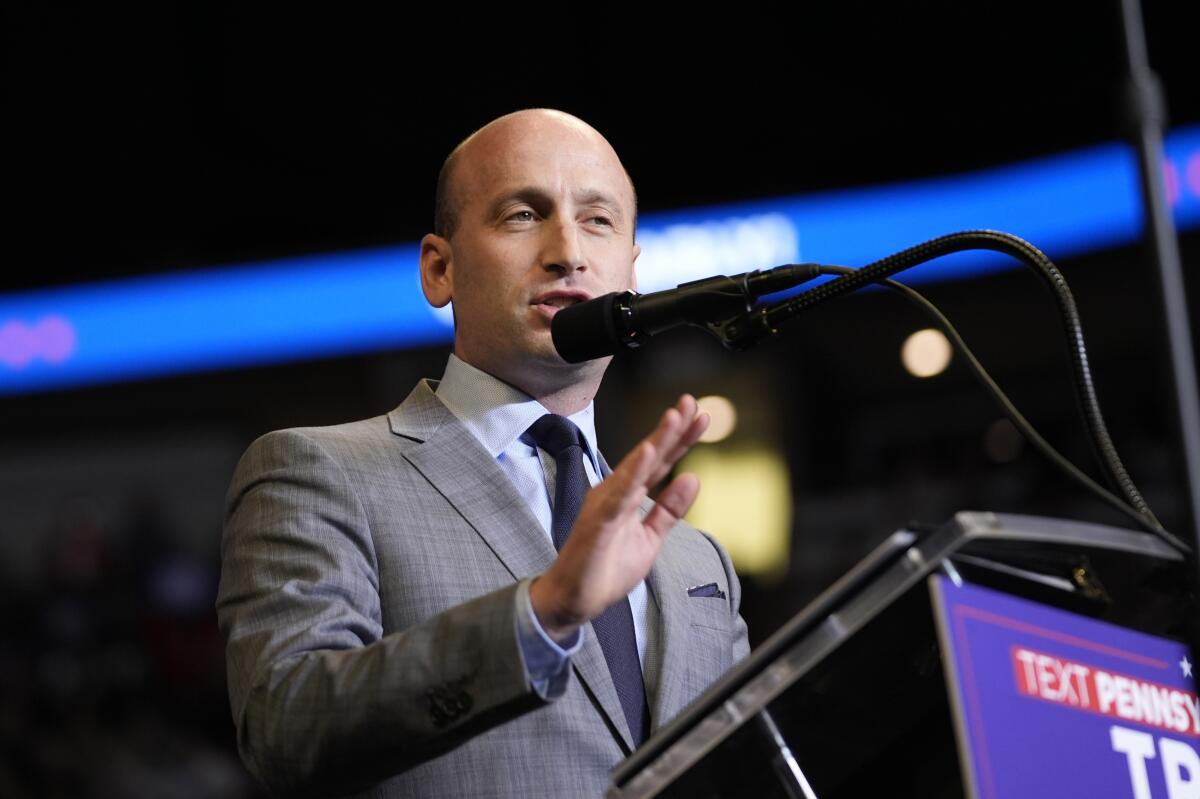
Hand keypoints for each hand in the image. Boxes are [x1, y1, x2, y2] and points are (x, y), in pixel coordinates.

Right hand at [529, 394, 708, 640]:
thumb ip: (669, 510)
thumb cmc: (605, 569)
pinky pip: (619, 494)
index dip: (681, 439)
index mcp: (629, 495)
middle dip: (671, 429)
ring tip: (675, 417)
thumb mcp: (649, 539)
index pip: (660, 462)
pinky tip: (647, 453)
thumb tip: (693, 478)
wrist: (573, 600)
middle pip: (649, 456)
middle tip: (691, 402)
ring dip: (655, 441)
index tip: (702, 416)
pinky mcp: (598, 521)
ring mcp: (606, 504)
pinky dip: (634, 472)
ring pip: (635, 467)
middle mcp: (617, 492)